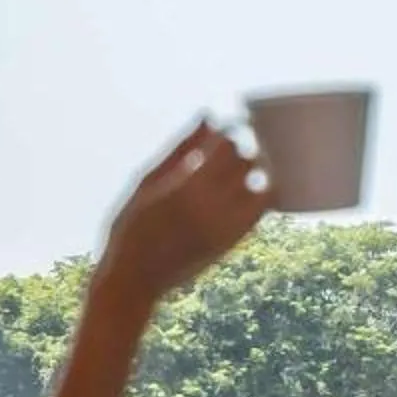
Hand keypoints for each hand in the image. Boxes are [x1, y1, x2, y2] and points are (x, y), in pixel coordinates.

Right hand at [97, 118, 267, 310]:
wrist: (135, 280)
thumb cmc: (132, 226)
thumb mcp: (148, 182)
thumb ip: (181, 149)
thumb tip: (209, 116)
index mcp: (188, 187)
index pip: (230, 144)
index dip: (233, 129)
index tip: (228, 122)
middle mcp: (213, 207)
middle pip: (250, 162)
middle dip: (246, 146)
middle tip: (237, 141)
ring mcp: (227, 228)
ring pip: (264, 187)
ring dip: (258, 171)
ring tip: (243, 165)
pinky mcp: (233, 244)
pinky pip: (260, 212)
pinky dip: (260, 194)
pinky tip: (247, 187)